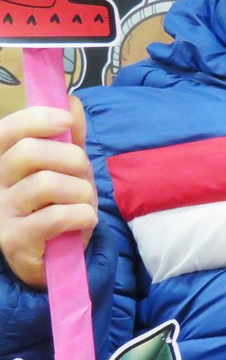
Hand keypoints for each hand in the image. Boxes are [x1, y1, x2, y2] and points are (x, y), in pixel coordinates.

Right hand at [0, 101, 96, 287]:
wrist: (54, 257)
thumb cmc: (59, 205)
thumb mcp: (67, 168)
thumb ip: (69, 136)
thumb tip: (71, 101)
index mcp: (4, 161)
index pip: (7, 130)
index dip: (37, 119)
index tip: (65, 122)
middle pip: (29, 152)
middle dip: (71, 159)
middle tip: (81, 175)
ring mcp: (1, 212)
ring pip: (46, 184)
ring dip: (80, 192)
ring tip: (82, 203)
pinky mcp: (14, 239)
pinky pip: (56, 216)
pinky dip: (82, 216)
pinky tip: (83, 221)